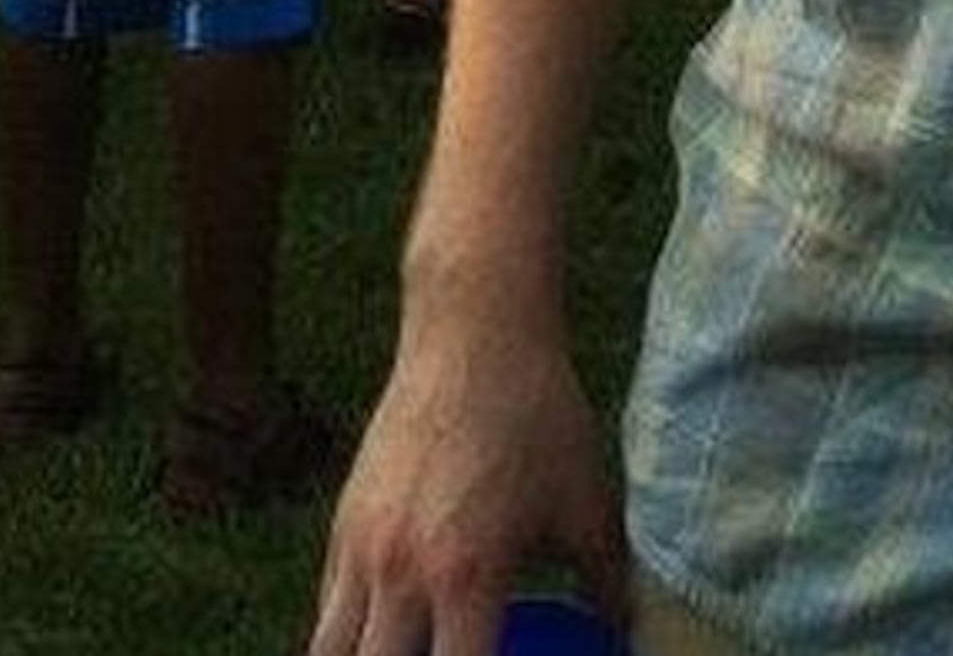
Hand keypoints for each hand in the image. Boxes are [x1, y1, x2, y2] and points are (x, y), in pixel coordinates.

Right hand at [308, 318, 626, 655]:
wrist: (475, 329)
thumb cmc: (538, 412)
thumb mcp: (586, 499)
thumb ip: (605, 579)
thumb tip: (626, 626)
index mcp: (466, 577)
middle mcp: (401, 574)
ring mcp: (362, 548)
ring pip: (331, 652)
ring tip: (404, 648)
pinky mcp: (342, 521)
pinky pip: (327, 608)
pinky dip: (347, 633)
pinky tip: (384, 629)